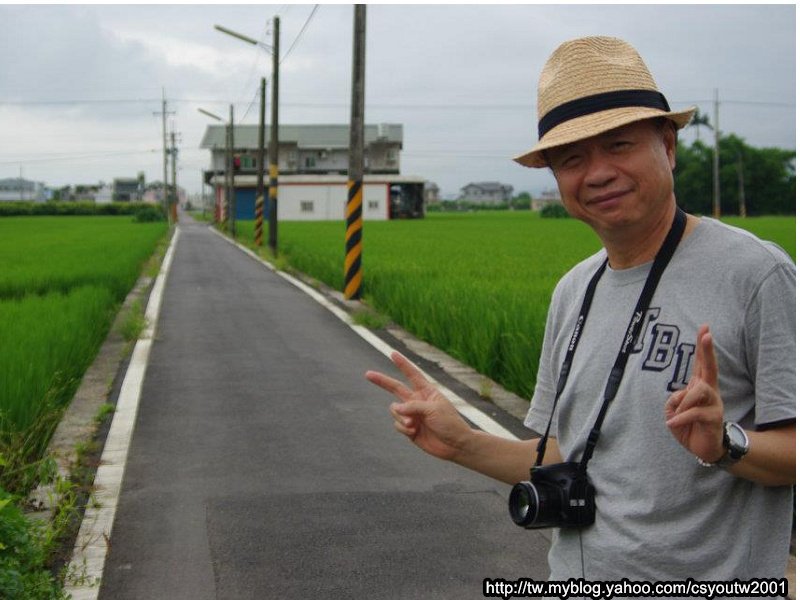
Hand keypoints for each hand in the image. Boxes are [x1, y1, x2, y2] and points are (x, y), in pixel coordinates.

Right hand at [365, 352, 472, 461]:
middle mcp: (417, 401)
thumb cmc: (449, 423)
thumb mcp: (433, 409)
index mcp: (426, 392)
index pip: (412, 374)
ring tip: (413, 424)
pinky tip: (414, 432)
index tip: (392, 353)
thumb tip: (395, 408)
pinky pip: (397, 425)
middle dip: (381, 381)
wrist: (455, 445)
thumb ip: (413, 406)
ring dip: (401, 417)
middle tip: (367, 374)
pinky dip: (403, 428)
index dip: (402, 364)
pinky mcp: (409, 429)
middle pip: (395, 388)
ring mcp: (412, 415)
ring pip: (395, 410)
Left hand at [665, 325, 725, 462]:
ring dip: (683, 402)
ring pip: (699, 391)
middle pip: (709, 368)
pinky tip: (673, 423)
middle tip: (707, 334)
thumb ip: (674, 399)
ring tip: (674, 415)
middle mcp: (709, 392)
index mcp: (699, 387)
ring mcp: (713, 404)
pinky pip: (694, 412)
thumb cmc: (688, 425)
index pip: (700, 363)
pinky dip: (680, 417)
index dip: (702, 346)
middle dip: (707, 350)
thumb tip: (681, 396)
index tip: (705, 328)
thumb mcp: (673, 410)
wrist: (704, 449)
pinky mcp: (713, 418)